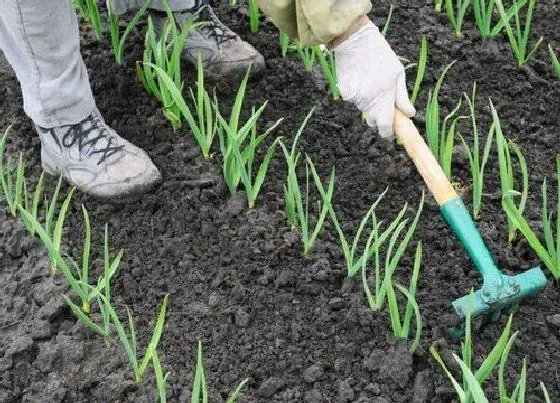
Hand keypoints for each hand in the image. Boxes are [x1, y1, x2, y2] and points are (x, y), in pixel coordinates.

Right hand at [333, 20, 414, 138]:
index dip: (388, 132)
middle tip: (384, 105)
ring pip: (364, 110)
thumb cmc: (380, 55)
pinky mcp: (345, 93)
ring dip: (370, 104)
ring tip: (372, 84)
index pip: (385, 126)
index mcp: (384, 97)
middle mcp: (368, 101)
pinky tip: (361, 80)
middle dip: (379, 118)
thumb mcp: (397, 73)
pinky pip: (355, 101)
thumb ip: (402, 97)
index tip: (391, 133)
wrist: (354, 42)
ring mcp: (355, 98)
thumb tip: (409, 114)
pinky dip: (359, 95)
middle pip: (373, 121)